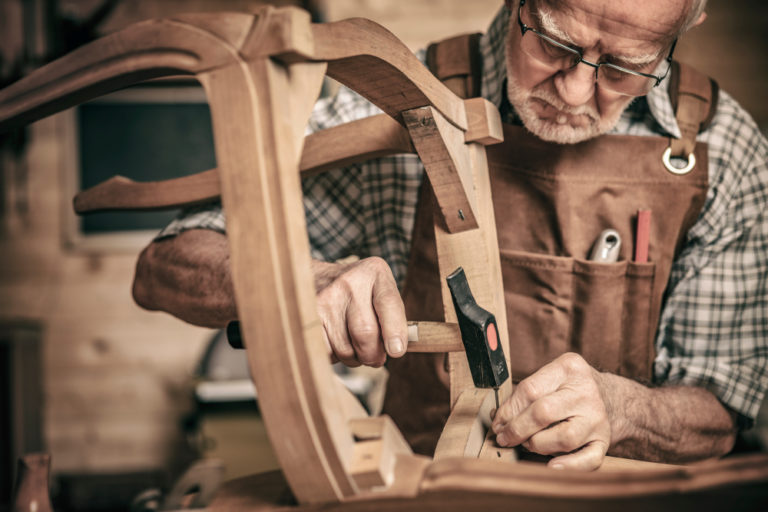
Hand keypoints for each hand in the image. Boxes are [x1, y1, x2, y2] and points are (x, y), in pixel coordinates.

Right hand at [314, 257, 407, 366]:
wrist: (317, 278)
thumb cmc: (358, 293)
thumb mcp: (379, 291)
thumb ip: (393, 317)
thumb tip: (395, 350)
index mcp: (375, 274)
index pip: (388, 303)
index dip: (394, 330)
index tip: (396, 351)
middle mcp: (349, 282)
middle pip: (366, 333)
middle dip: (373, 355)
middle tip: (374, 358)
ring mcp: (325, 298)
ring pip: (345, 349)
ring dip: (354, 358)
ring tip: (354, 346)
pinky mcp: (308, 316)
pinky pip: (326, 353)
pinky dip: (335, 357)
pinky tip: (336, 343)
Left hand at [491, 352, 610, 469]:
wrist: (612, 397)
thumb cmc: (569, 388)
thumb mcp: (550, 377)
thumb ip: (523, 395)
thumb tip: (498, 420)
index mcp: (569, 369)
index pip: (530, 390)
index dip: (508, 411)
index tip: (497, 424)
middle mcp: (586, 392)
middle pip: (544, 413)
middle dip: (517, 429)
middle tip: (505, 438)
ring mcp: (597, 418)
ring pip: (563, 438)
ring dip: (537, 445)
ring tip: (529, 443)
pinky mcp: (604, 441)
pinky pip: (589, 459)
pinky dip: (569, 466)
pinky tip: (552, 466)